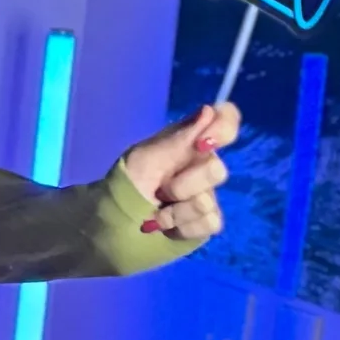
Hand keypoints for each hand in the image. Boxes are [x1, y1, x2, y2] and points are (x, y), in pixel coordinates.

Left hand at [121, 99, 238, 239]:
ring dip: (176, 211)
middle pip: (217, 169)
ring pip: (208, 202)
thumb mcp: (144, 159)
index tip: (202, 144)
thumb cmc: (127, 184)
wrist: (114, 225)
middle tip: (159, 190)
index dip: (224, 127)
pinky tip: (169, 228)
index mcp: (188, 140)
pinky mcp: (207, 222)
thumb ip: (178, 139)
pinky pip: (210, 223)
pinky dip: (183, 228)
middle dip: (182, 185)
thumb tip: (209, 111)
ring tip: (157, 213)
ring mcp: (207, 194)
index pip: (225, 119)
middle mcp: (202, 164)